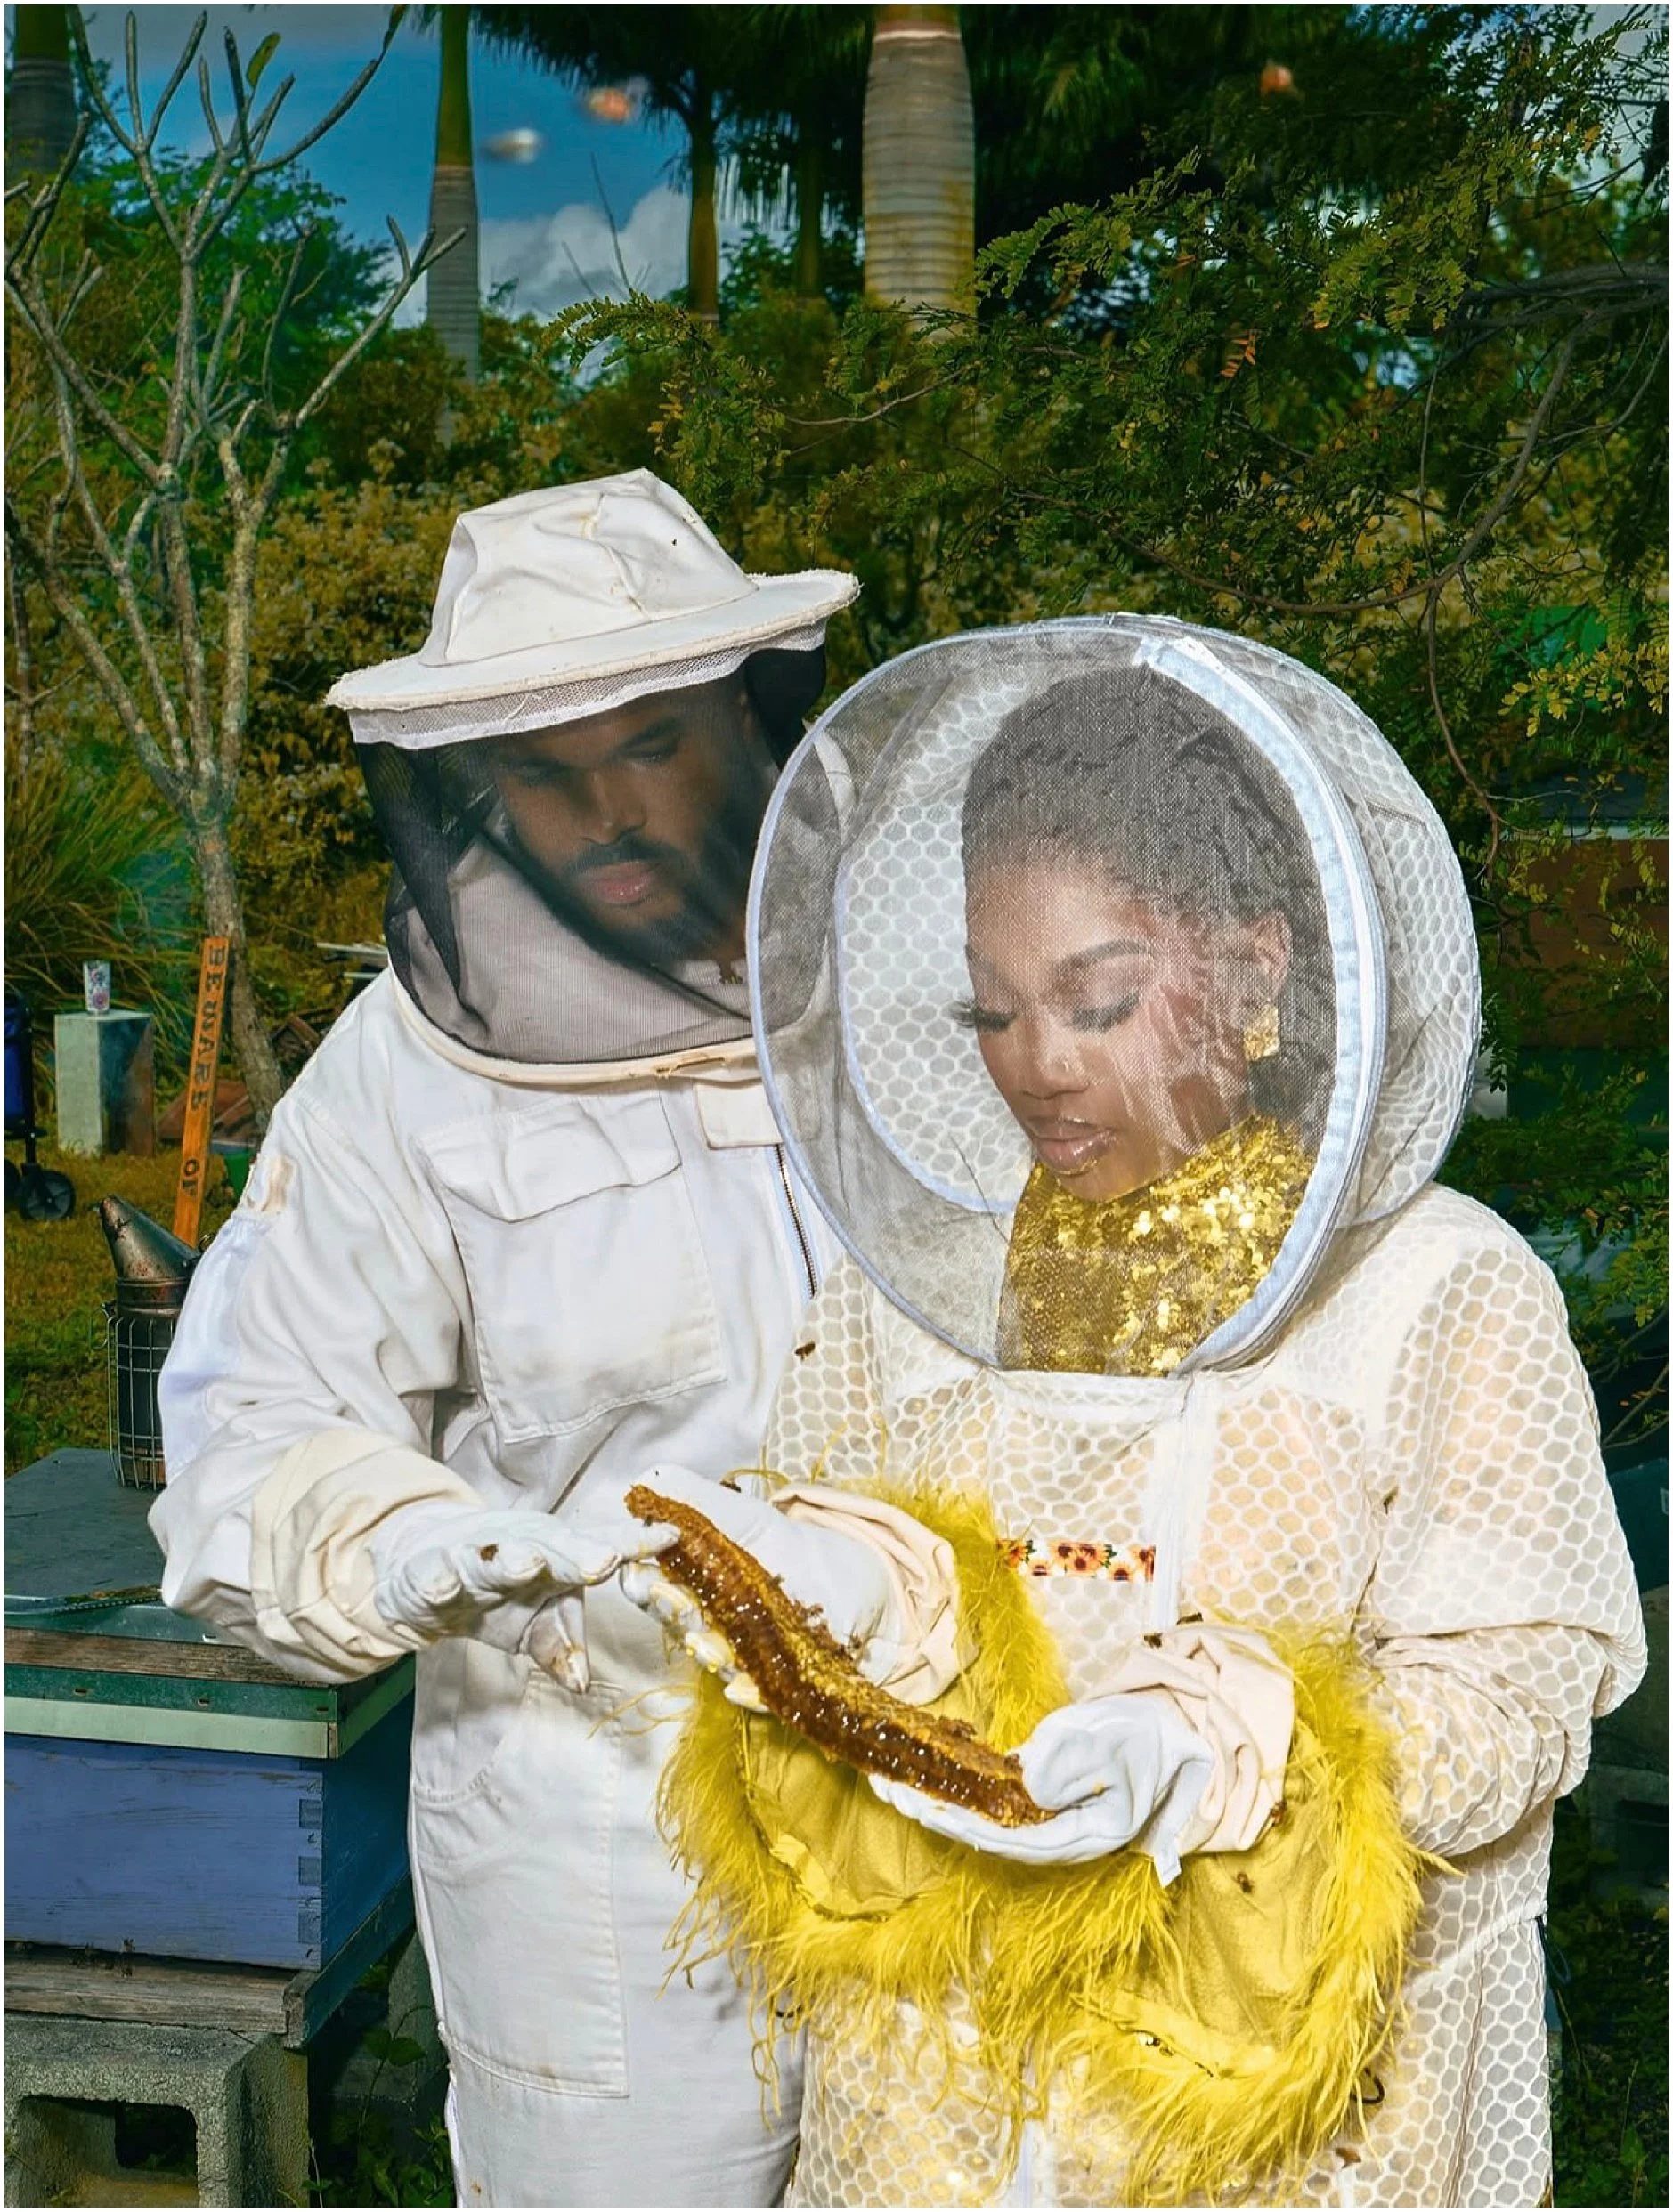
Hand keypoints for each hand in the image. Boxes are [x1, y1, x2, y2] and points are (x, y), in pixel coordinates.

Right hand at [370, 1501, 674, 1689]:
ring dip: (511, 1561)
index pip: (601, 1549)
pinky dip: (438, 1580)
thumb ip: (561, 1645)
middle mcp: (521, 1547)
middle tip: (603, 1561)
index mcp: (557, 1555)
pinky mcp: (429, 1571)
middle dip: (577, 1554)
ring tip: (528, 1565)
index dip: (635, 1544)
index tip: (669, 1538)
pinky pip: (434, 1576)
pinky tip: (444, 1586)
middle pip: (552, 1549)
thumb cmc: (499, 1590)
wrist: (422, 1567)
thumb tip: (581, 1683)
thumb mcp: (537, 1621)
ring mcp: (474, 1557)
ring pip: (494, 1558)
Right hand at [616, 1463, 896, 1698]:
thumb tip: (647, 1482)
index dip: (643, 1578)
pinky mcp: (778, 1684)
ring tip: (708, 1641)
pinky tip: (744, 1688)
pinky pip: (759, 1693)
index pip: (655, 1586)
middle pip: (680, 1623)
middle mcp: (710, 1626)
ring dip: (708, 1651)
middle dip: (671, 1610)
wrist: (860, 1583)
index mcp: (696, 1585)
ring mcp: (742, 1658)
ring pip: (716, 1660)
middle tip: (665, 1594)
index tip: (639, 1565)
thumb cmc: (795, 1550)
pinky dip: (750, 1692)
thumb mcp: (749, 1520)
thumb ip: (698, 1503)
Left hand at [868, 1693, 1214, 1877]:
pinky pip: (988, 1801)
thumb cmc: (1148, 1737)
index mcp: (1081, 1837)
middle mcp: (1057, 1839)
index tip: (923, 1807)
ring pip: (979, 1820)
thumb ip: (1074, 1761)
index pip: (1010, 1842)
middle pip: (984, 1836)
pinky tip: (919, 1772)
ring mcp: (1045, 1821)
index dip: (963, 1826)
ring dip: (933, 1800)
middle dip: (932, 1813)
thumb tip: (1029, 1782)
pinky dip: (954, 1786)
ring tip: (886, 1781)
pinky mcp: (1036, 1800)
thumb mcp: (1116, 1741)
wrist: (1172, 1732)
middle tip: (884, 1787)